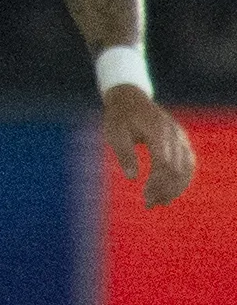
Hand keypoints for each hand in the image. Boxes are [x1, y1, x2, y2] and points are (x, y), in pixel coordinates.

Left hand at [105, 84, 196, 206]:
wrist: (130, 99)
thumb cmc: (119, 118)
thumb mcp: (115, 134)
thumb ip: (124, 154)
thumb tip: (132, 178)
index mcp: (158, 131)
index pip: (165, 164)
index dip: (157, 184)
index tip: (144, 198)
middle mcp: (174, 134)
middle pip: (177, 168)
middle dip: (165, 190)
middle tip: (149, 205)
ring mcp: (180, 136)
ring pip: (187, 167)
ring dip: (176, 187)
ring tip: (160, 203)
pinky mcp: (181, 140)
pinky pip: (189, 162)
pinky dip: (182, 178)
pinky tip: (170, 191)